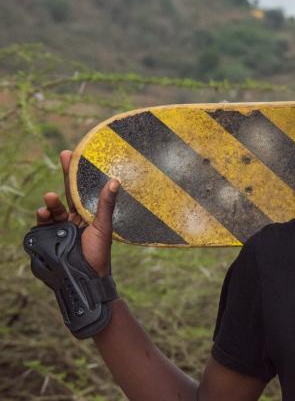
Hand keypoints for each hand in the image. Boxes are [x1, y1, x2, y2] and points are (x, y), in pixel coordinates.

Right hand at [35, 150, 118, 276]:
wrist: (86, 278)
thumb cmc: (98, 254)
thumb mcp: (103, 227)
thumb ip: (106, 205)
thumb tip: (115, 181)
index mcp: (86, 214)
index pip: (81, 190)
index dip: (77, 173)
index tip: (75, 154)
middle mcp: (72, 218)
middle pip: (67, 193)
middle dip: (65, 175)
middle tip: (64, 156)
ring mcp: (59, 227)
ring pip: (53, 209)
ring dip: (50, 202)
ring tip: (49, 197)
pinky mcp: (48, 237)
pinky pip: (43, 224)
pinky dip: (42, 217)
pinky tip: (42, 213)